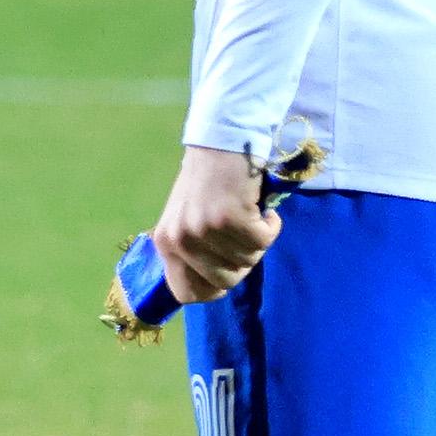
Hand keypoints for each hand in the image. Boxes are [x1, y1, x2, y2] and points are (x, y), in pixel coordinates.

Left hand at [151, 145, 280, 303]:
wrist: (223, 142)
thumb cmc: (209, 183)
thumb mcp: (187, 221)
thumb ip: (193, 254)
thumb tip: (212, 288)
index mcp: (165, 243)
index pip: (186, 293)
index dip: (212, 289)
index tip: (228, 271)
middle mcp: (181, 239)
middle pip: (224, 283)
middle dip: (242, 263)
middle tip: (244, 236)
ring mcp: (204, 229)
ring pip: (248, 261)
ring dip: (257, 240)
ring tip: (250, 215)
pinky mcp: (231, 217)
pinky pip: (264, 241)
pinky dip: (270, 226)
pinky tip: (263, 209)